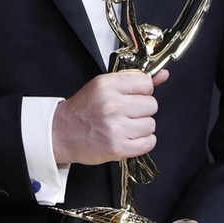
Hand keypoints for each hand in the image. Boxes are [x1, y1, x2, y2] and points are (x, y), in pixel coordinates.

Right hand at [51, 69, 168, 165]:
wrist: (60, 133)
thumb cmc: (82, 110)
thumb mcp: (103, 87)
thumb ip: (133, 80)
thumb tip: (162, 75)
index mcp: (106, 85)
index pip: (146, 83)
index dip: (142, 91)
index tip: (132, 96)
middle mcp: (112, 105)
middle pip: (152, 105)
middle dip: (142, 110)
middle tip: (126, 113)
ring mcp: (115, 127)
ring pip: (151, 124)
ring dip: (141, 127)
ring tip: (124, 126)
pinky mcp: (118, 147)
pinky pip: (149, 143)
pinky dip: (142, 142)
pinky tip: (128, 138)